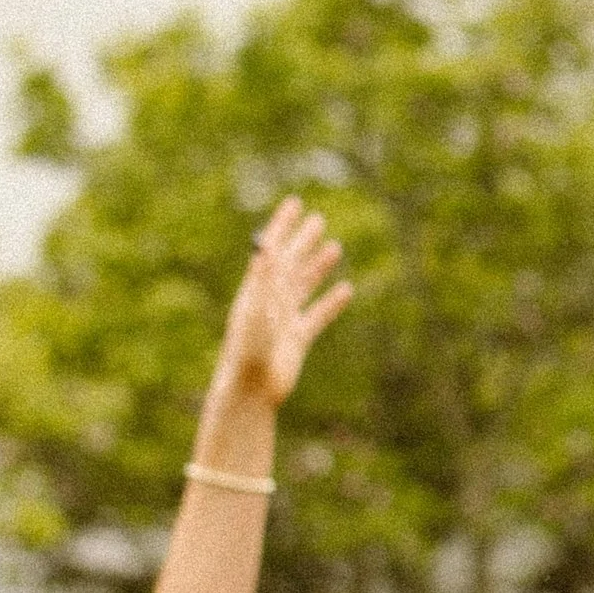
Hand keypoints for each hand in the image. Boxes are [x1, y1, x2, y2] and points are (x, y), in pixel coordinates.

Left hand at [208, 200, 352, 413]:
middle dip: (303, 240)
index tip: (295, 203)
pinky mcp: (298, 338)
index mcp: (257, 289)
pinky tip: (346, 290)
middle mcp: (270, 300)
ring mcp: (284, 319)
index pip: (271, 249)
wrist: (252, 389)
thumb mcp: (253, 310)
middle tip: (318, 218)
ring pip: (305, 285)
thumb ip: (260, 279)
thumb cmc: (247, 350)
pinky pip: (318, 315)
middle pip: (290, 263)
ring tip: (334, 247)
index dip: (283, 225)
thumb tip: (265, 245)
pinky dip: (332, 302)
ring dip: (318, 266)